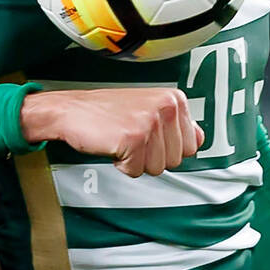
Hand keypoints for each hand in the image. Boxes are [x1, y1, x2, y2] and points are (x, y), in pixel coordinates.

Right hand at [19, 87, 203, 176]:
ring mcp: (150, 123)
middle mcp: (166, 107)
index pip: (192, 145)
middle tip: (131, 137)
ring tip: (121, 139)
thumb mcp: (148, 108)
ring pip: (158, 168)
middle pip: (176, 160)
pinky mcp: (134, 139)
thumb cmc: (106, 112)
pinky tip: (113, 144)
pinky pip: (136, 171)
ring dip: (136, 161)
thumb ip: (176, 124)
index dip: (166, 147)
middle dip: (151, 156)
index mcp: (174, 99)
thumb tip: (199, 139)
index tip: (147, 134)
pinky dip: (122, 164)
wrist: (70, 110)